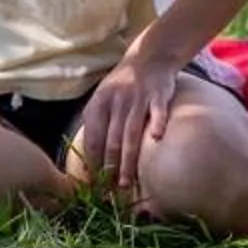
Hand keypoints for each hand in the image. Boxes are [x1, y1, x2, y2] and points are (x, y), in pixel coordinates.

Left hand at [69, 56, 178, 198]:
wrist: (149, 57)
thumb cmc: (123, 85)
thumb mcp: (102, 99)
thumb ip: (96, 124)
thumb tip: (89, 159)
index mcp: (99, 104)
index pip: (92, 138)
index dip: (92, 162)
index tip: (95, 183)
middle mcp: (116, 101)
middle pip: (111, 140)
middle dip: (110, 168)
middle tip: (111, 191)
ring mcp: (138, 97)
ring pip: (131, 132)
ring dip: (129, 159)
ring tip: (127, 181)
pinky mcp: (158, 94)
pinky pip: (158, 110)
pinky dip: (158, 123)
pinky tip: (157, 138)